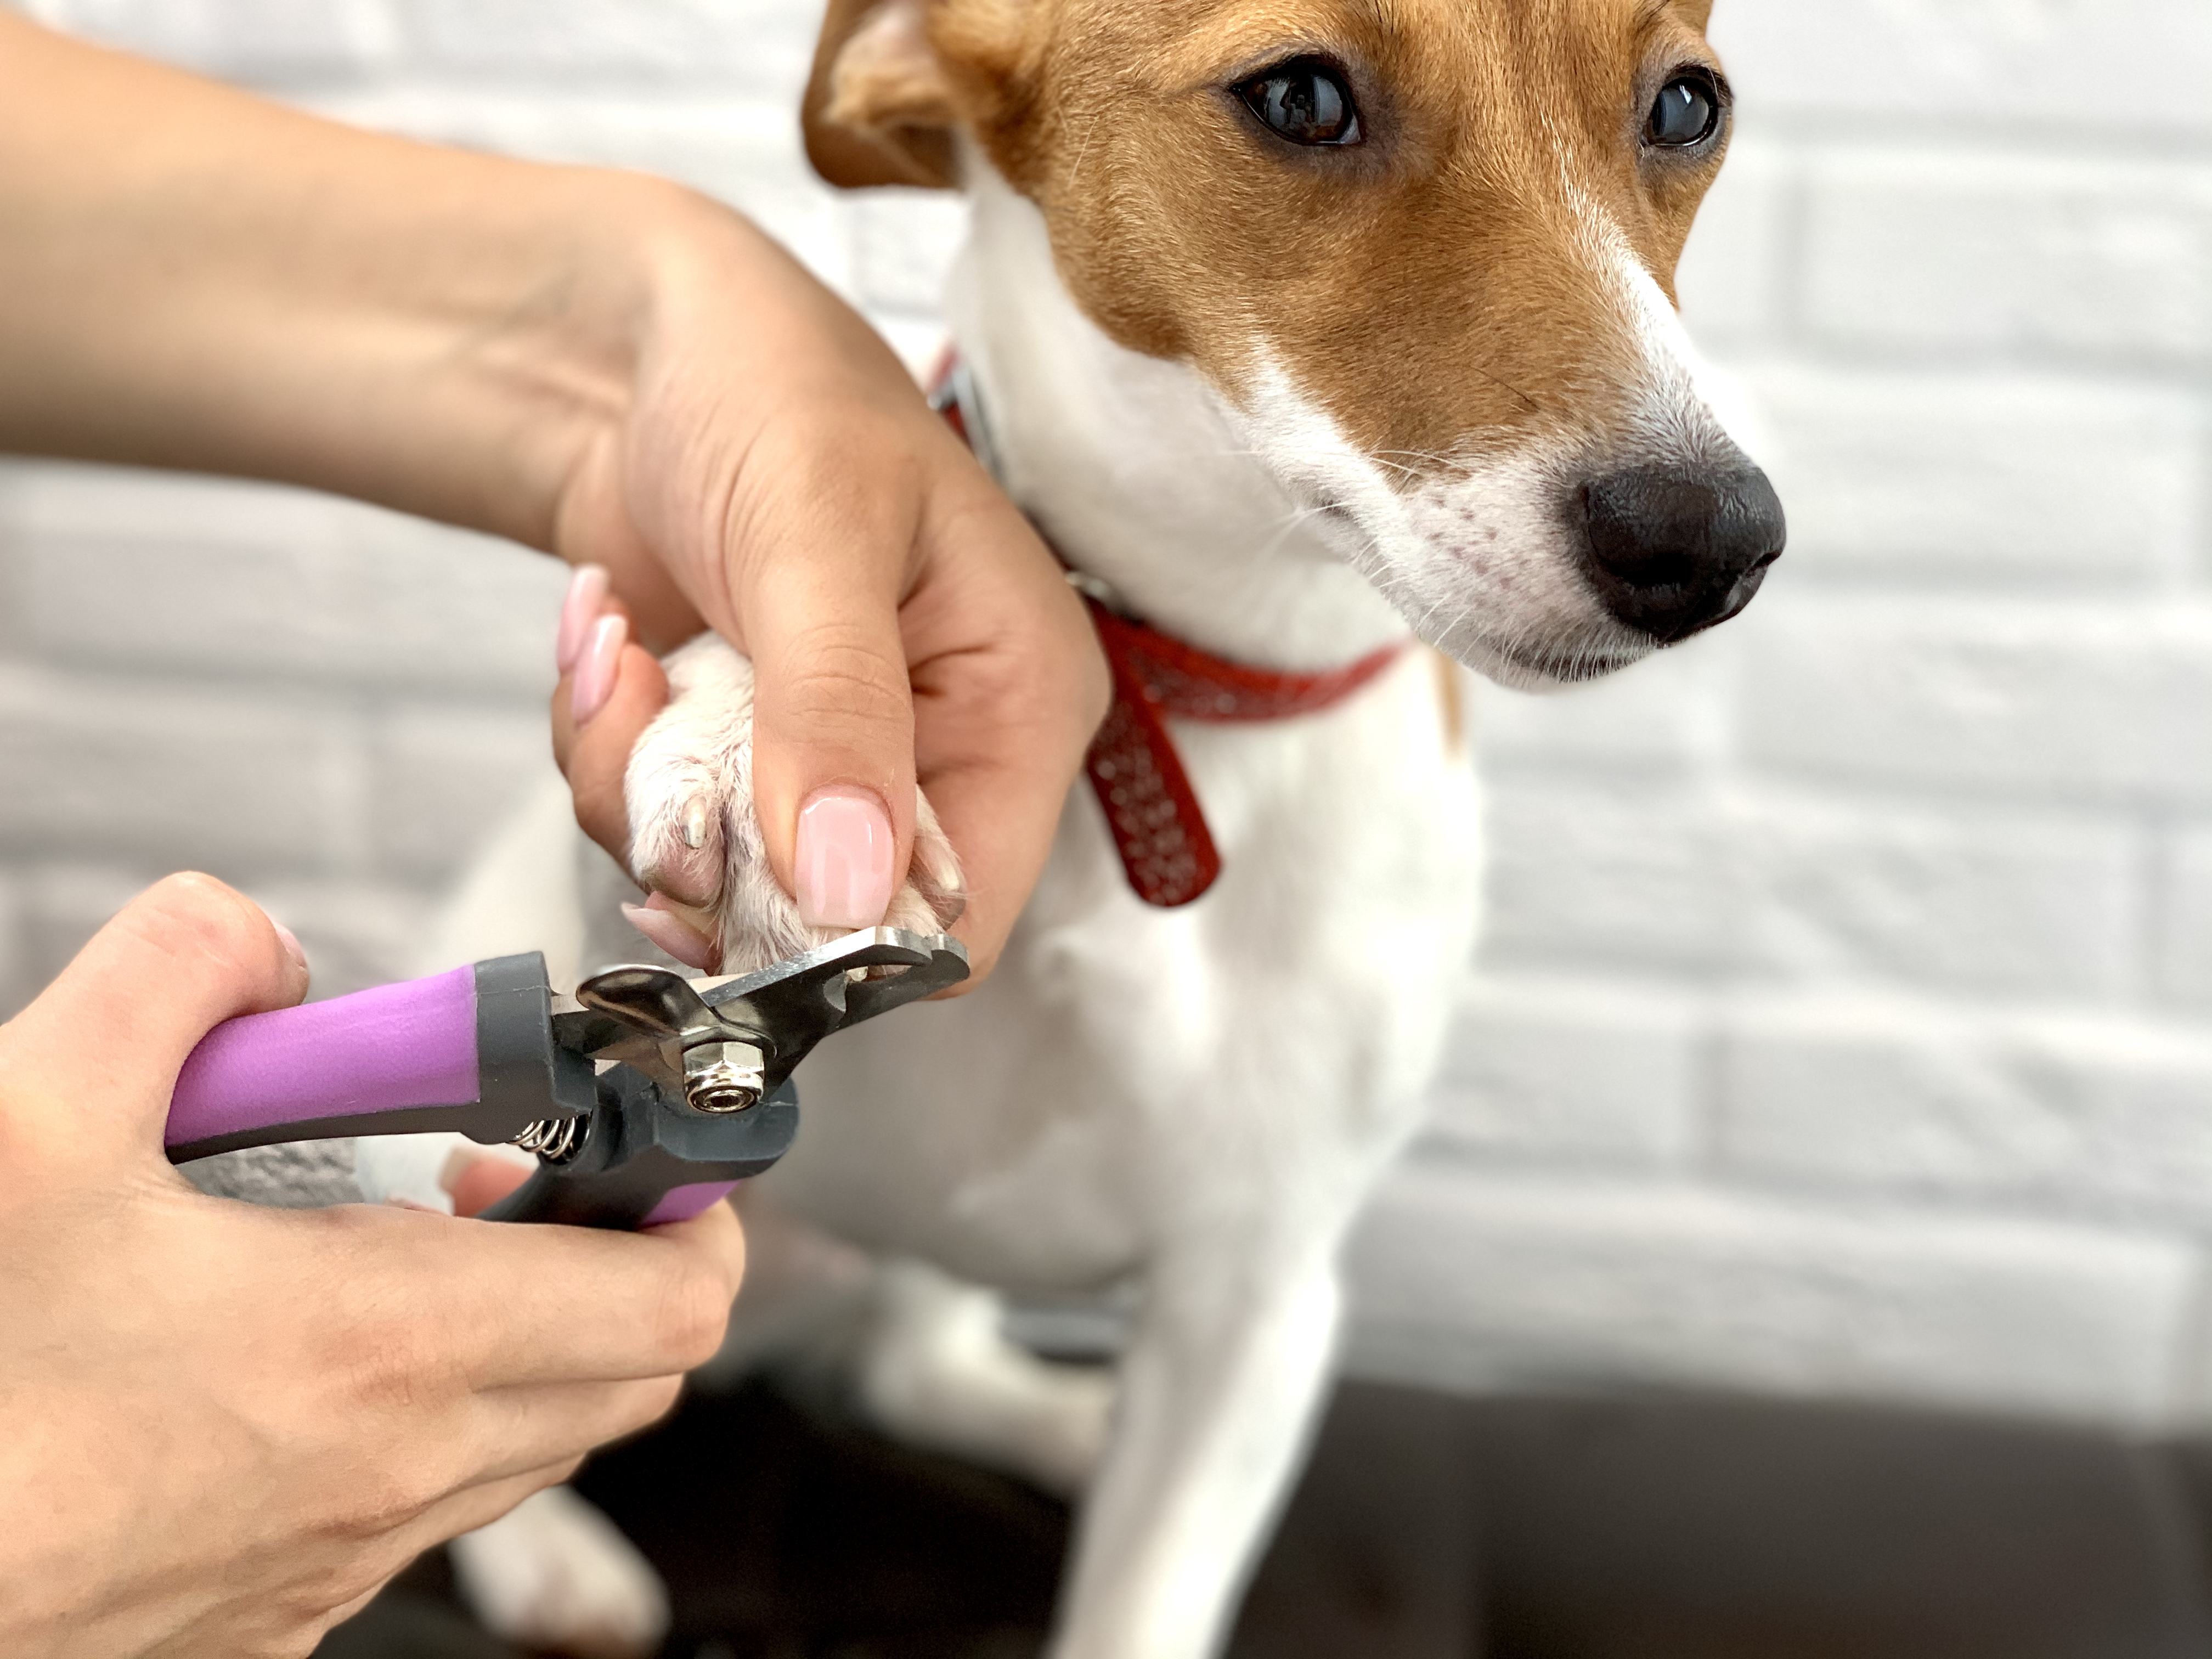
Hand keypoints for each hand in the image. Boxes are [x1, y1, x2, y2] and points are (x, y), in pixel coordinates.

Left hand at [0, 13, 1104, 988]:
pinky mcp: (739, 758)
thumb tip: (848, 892)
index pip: (965, 914)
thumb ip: (838, 712)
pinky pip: (657, 833)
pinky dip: (606, 753)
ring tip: (618, 651)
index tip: (736, 867)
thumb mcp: (816, 534)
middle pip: (828, 921)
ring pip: (722, 889)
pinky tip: (607, 642)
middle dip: (712, 844)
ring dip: (635, 788)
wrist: (637, 343)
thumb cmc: (772, 390)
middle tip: (648, 721)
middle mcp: (940, 756)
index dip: (850, 934)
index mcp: (1019, 707)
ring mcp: (831, 764)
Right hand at [0, 875, 744, 1658]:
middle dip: (610, 1261)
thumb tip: (256, 945)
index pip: (673, 1300)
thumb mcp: (27, 1109)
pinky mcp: (268, 1622)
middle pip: (630, 1375)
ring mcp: (334, 1565)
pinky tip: (296, 1361)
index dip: (691, 1209)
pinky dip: (418, 1425)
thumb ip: (175, 970)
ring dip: (514, 1340)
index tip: (618, 1146)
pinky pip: (415, 1516)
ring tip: (393, 1254)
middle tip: (498, 1181)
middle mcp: (392, 1475)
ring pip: (530, 1446)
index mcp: (384, 1348)